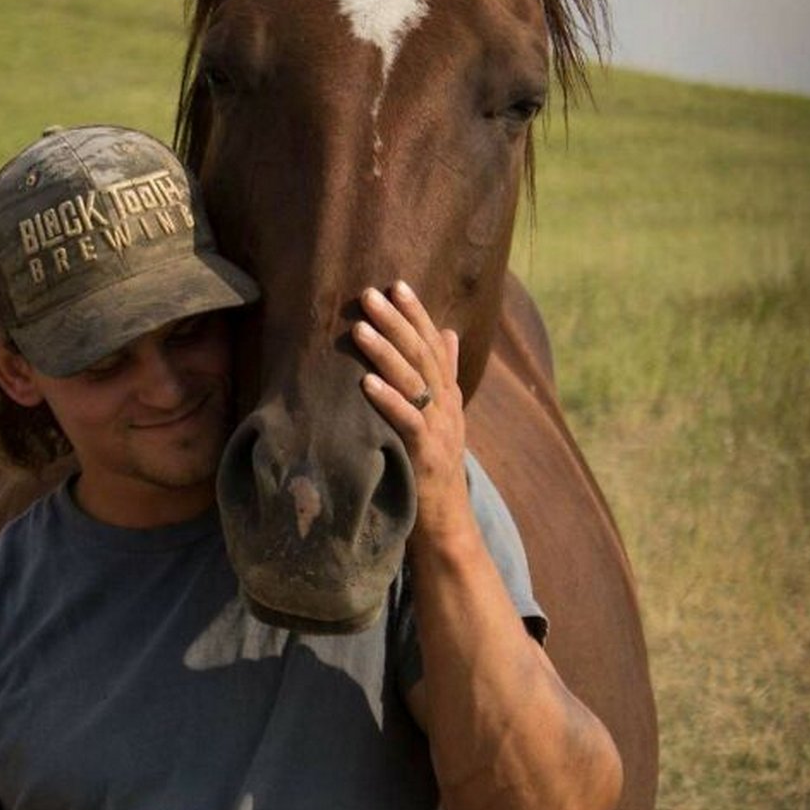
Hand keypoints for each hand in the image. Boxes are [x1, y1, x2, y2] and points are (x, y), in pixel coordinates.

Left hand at [354, 283, 469, 539]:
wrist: (446, 524)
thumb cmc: (433, 469)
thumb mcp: (441, 418)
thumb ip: (444, 375)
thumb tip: (447, 331)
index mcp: (449, 395)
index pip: (435, 345)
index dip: (417, 314)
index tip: (396, 284)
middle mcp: (448, 408)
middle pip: (423, 356)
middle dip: (397, 322)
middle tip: (369, 295)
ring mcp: (440, 431)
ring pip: (415, 383)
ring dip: (386, 353)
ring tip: (360, 328)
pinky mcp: (427, 457)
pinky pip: (408, 423)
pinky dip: (388, 401)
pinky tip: (366, 383)